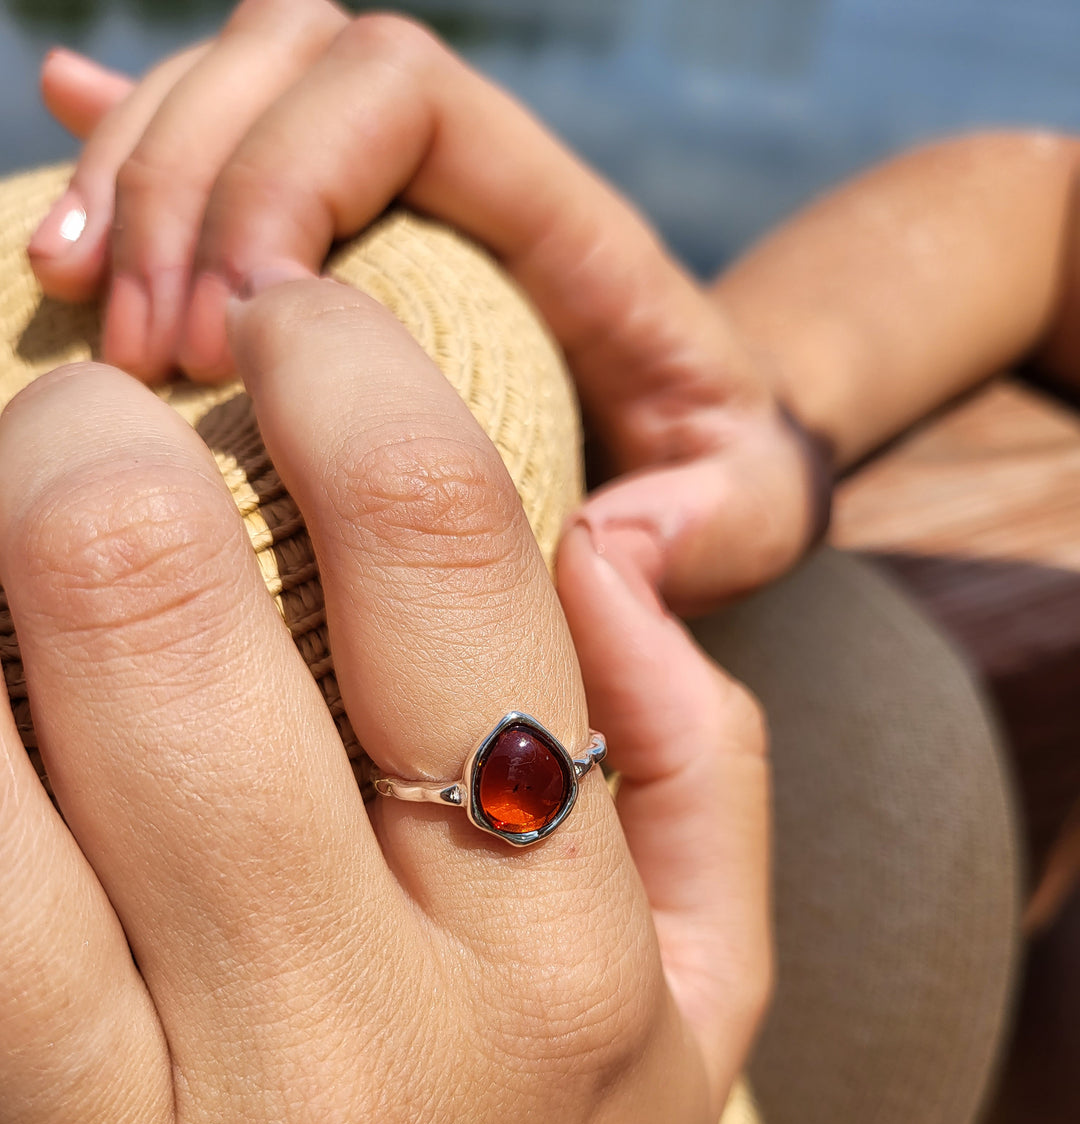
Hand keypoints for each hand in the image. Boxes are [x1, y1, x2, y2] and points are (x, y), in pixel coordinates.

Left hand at [0, 277, 768, 1123]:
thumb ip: (702, 752)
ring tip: (15, 538)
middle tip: (92, 416)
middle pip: (150, 611)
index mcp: (558, 963)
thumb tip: (612, 542)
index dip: (338, 375)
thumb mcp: (709, 1002)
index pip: (438, 562)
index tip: (291, 324)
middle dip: (87, 440)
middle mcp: (360, 1045)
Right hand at [31, 2, 823, 613]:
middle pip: (295, 63)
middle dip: (185, 180)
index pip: (407, 94)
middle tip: (136, 347)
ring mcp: (402, 204)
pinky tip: (53, 223)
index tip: (234, 332)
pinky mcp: (347, 249)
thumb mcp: (752, 510)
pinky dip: (130, 164)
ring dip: (130, 172)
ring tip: (63, 289)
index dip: (292, 173)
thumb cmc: (725, 476)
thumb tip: (607, 546)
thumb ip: (715, 525)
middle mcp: (473, 180)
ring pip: (237, 90)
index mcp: (568, 223)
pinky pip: (223, 159)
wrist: (712, 442)